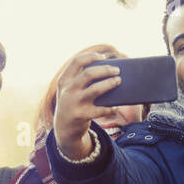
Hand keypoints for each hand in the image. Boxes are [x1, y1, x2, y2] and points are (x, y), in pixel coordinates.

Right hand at [51, 44, 126, 159]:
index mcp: (64, 80)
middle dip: (105, 70)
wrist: (64, 127)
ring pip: (96, 89)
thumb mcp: (69, 89)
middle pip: (89, 73)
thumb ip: (79, 78)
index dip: (91, 56)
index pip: (77, 61)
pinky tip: (116, 106)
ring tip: (118, 81)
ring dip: (110, 83)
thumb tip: (106, 68)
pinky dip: (111, 108)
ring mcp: (75, 103)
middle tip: (117, 70)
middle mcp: (68, 90)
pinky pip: (101, 109)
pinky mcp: (82, 115)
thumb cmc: (72, 102)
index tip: (103, 57)